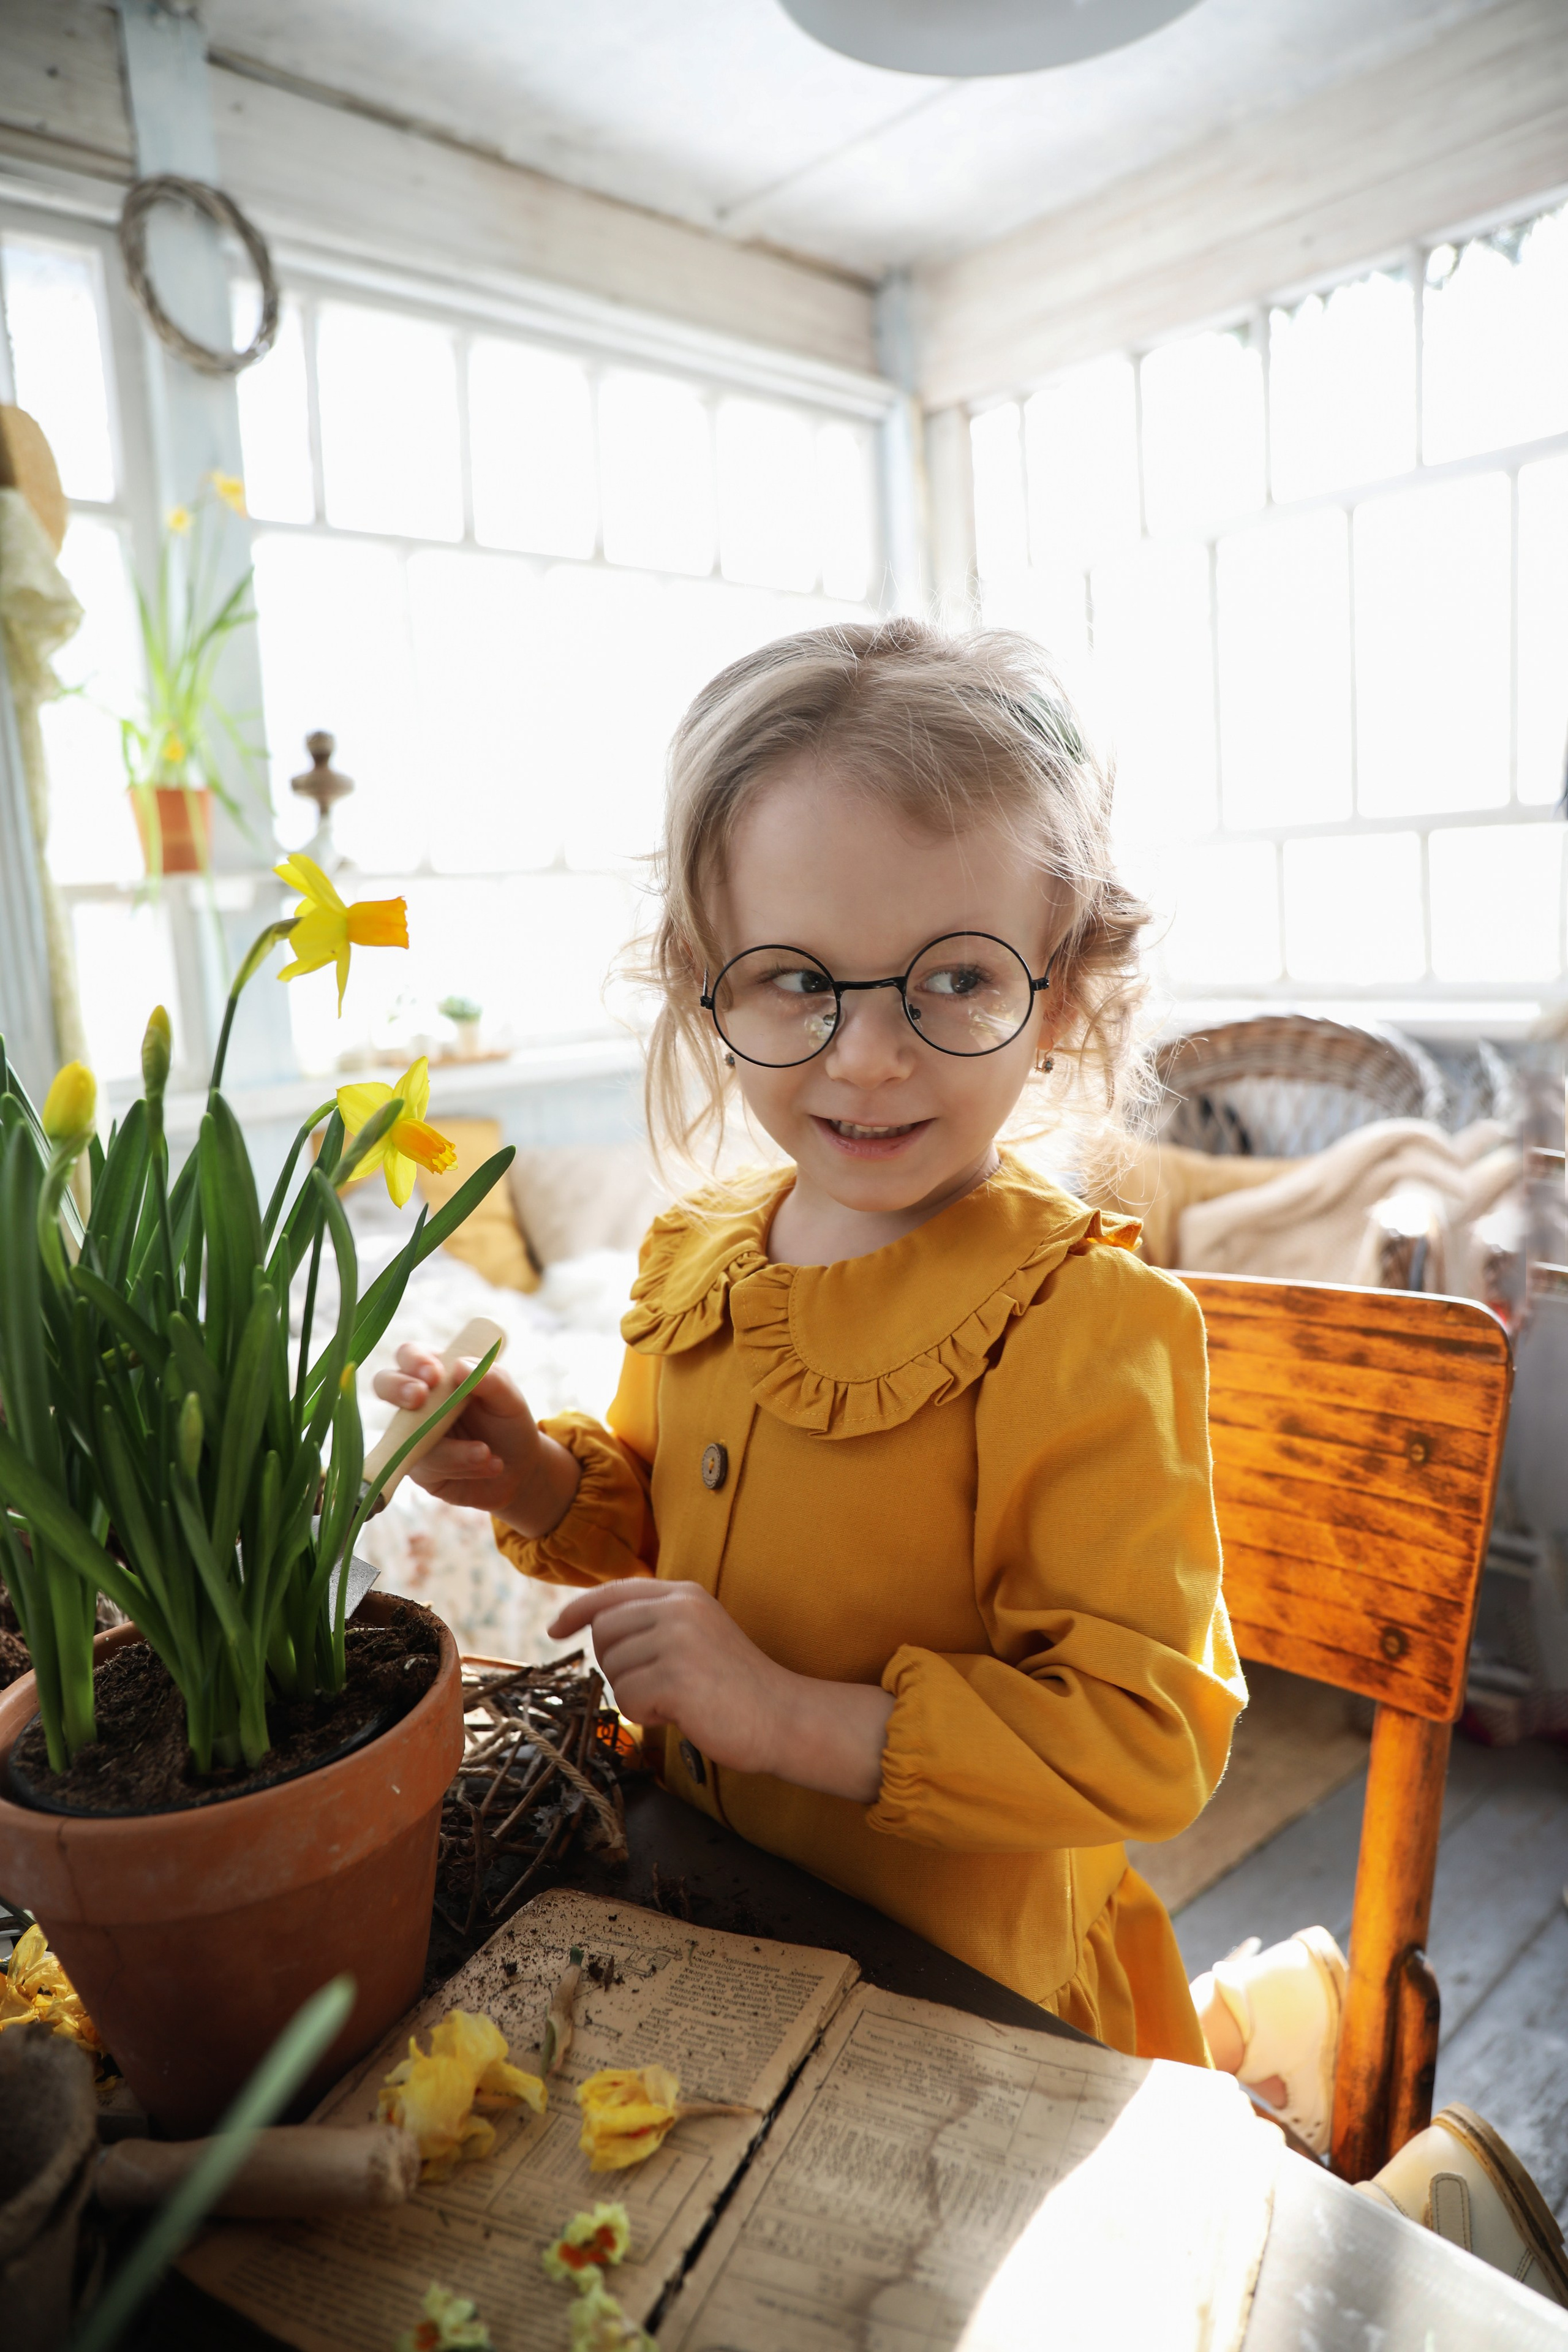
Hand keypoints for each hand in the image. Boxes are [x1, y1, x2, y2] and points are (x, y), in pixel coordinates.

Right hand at [371, 1344, 578, 1535]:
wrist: (520, 1470)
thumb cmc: (509, 1424)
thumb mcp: (510, 1399)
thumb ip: (491, 1379)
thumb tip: (459, 1366)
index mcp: (438, 1374)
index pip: (411, 1355)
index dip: (414, 1361)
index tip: (433, 1375)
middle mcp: (419, 1402)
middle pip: (384, 1384)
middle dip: (397, 1388)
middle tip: (419, 1398)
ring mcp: (412, 1434)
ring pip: (409, 1435)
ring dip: (454, 1448)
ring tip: (487, 1453)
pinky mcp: (418, 1467)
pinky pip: (428, 1466)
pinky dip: (461, 1465)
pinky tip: (489, 1465)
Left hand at [548, 1580, 894, 1802]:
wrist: (783, 1716)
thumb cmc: (736, 1686)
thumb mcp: (697, 1635)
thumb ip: (655, 1624)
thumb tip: (597, 1627)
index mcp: (684, 1594)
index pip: (612, 1592)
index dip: (577, 1610)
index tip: (557, 1628)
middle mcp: (679, 1608)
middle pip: (604, 1632)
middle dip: (617, 1666)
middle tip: (654, 1686)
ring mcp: (678, 1640)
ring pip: (613, 1669)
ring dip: (635, 1694)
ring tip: (677, 1698)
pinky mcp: (676, 1677)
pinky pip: (628, 1699)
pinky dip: (646, 1715)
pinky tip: (680, 1713)